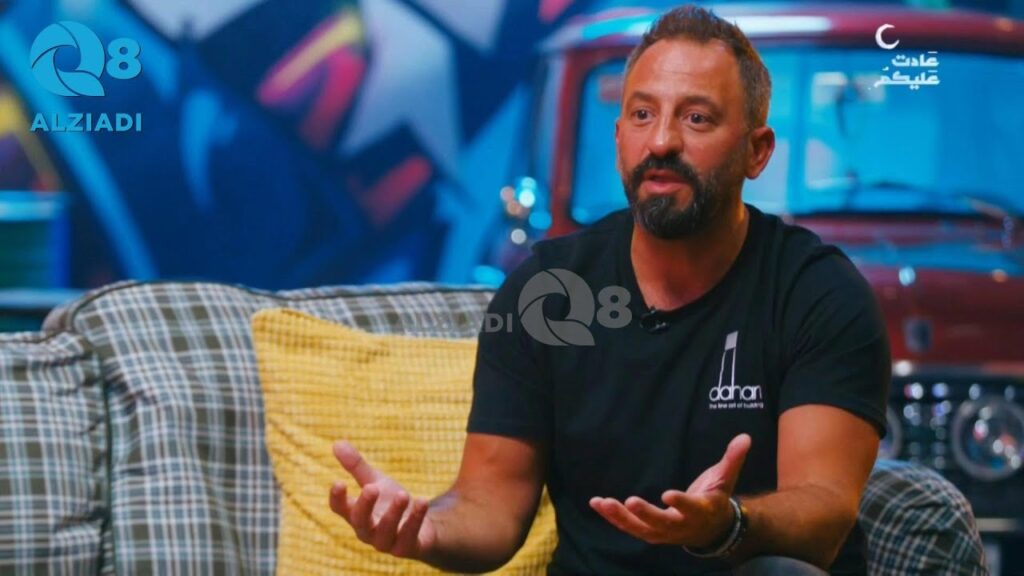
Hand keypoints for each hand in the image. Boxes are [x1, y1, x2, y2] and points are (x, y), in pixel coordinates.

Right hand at [329, 440, 436, 558]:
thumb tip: (337, 442)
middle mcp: (368, 532)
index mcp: (357, 514)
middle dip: (365, 505)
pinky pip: (409, 536)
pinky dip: (415, 519)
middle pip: (360, 522)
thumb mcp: (376, 482)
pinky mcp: (406, 547)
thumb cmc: (390, 503)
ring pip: (385, 532)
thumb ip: (357, 466)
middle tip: (371, 487)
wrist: (420, 526)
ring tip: (403, 494)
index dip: (337, 498)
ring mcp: (387, 542)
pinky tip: (422, 501)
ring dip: (394, 513)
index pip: (340, 509)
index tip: (338, 482)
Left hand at [589, 434, 750, 548]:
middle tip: (630, 501)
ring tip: (603, 502)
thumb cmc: (715, 498)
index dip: (680, 503)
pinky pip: (629, 526)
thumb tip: (745, 437)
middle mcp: (681, 525)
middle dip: (646, 514)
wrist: (712, 529)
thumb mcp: (726, 478)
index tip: (668, 495)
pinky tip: (596, 503)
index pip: (690, 508)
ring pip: (640, 529)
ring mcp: (664, 532)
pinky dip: (612, 517)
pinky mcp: (650, 532)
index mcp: (700, 511)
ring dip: (620, 517)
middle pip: (661, 523)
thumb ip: (732, 459)